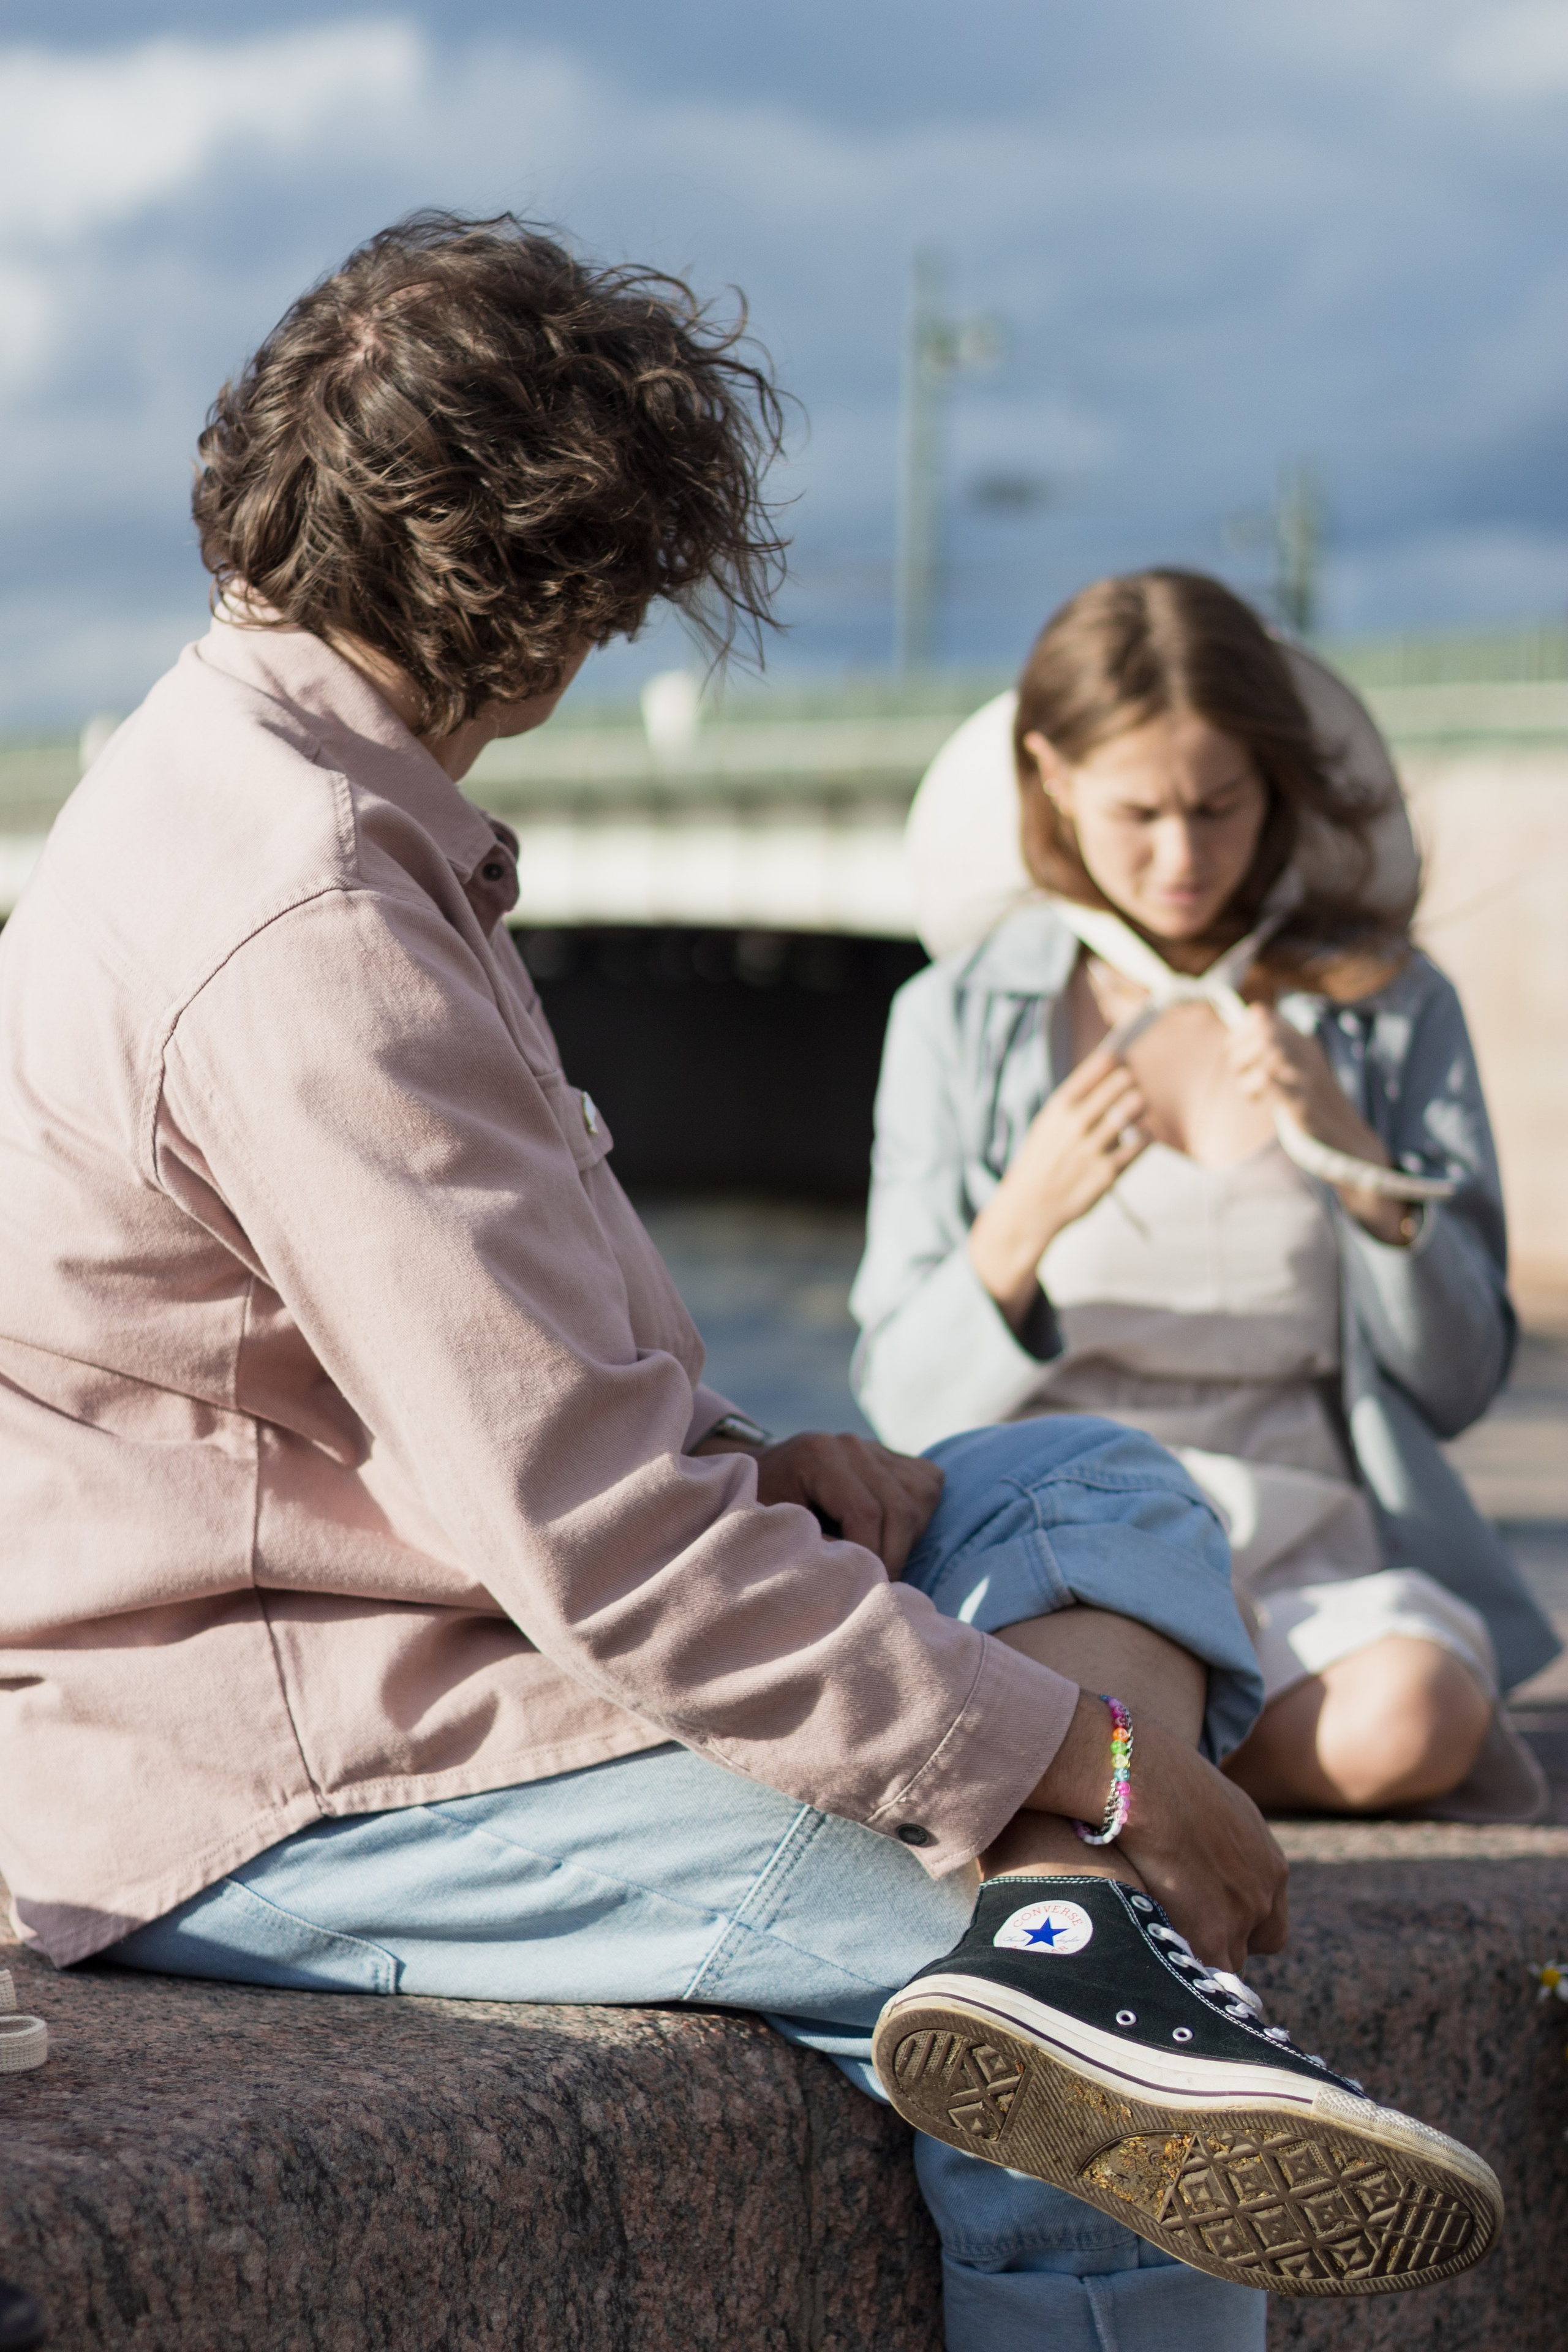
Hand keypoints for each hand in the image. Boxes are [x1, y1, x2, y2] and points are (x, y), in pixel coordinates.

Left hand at [695, 1429, 944, 1574]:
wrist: (760, 1480)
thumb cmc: (759, 1511)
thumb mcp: (771, 1529)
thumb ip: (811, 1547)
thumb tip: (855, 1572)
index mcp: (817, 1454)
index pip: (866, 1512)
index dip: (873, 1556)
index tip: (865, 1591)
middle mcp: (850, 1444)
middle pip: (899, 1507)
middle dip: (894, 1556)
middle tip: (879, 1589)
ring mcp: (873, 1446)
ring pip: (919, 1498)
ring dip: (909, 1540)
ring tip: (882, 1566)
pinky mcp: (891, 1456)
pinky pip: (928, 1485)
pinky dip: (920, 1517)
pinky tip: (894, 1538)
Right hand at [968, 1045, 1147, 1328]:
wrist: (1029, 1209)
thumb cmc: (1042, 1161)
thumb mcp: (1047, 1127)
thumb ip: (1074, 1103)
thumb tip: (1109, 1072)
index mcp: (1057, 1109)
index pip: (1093, 1070)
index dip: (1113, 1058)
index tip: (1121, 1057)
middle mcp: (1074, 1126)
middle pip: (1118, 1086)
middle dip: (1128, 1081)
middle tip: (1130, 1083)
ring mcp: (1091, 1149)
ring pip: (1131, 1111)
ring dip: (1138, 1104)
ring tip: (1136, 1105)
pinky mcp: (1107, 1174)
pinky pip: (1139, 1144)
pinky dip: (1145, 1135)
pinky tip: (1141, 1134)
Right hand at [1114, 1718, 1289, 1970]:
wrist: (1152, 1784)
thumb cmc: (1166, 1777)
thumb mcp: (1212, 1803)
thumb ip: (1218, 1832)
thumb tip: (1194, 1833)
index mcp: (1269, 1864)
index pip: (1269, 1918)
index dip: (1241, 1923)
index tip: (1211, 1918)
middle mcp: (1264, 1896)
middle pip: (1251, 1945)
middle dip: (1224, 1945)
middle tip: (1184, 1933)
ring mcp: (1240, 1921)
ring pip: (1225, 1964)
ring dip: (1197, 1958)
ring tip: (1159, 1945)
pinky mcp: (1210, 1939)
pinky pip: (1201, 1975)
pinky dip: (1181, 1971)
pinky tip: (1152, 1961)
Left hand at [1225, 1008, 1406, 1242]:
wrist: (1349, 1139)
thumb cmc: (1315, 1106)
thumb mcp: (1297, 1069)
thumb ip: (1276, 1048)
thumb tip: (1245, 1029)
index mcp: (1303, 1044)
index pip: (1262, 1016)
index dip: (1240, 1031)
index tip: (1235, 1052)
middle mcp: (1306, 1055)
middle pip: (1263, 1030)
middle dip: (1238, 1050)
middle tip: (1239, 1072)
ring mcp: (1307, 1078)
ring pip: (1269, 1051)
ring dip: (1246, 1070)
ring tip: (1249, 1090)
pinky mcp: (1304, 1104)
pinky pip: (1273, 1082)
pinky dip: (1257, 1086)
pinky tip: (1257, 1099)